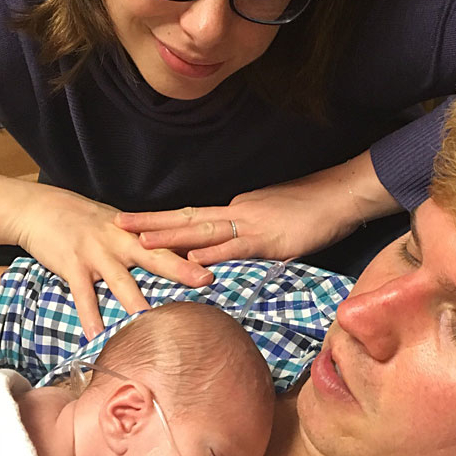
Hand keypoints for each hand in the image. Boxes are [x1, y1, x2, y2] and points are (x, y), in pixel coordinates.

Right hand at [0, 180, 212, 338]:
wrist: (41, 208)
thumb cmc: (86, 221)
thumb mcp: (121, 227)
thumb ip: (148, 243)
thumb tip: (183, 256)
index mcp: (137, 232)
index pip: (172, 240)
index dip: (197, 246)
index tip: (224, 254)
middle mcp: (121, 241)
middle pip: (156, 256)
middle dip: (182, 268)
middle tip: (206, 279)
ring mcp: (97, 253)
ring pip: (121, 281)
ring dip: (137, 302)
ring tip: (153, 322)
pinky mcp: (73, 266)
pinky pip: (83, 295)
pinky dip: (90, 316)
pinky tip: (96, 335)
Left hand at [115, 151, 402, 264]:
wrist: (340, 196)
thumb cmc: (313, 208)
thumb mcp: (275, 220)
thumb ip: (251, 233)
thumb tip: (232, 246)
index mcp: (237, 209)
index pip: (195, 216)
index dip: (163, 220)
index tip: (135, 224)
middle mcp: (237, 212)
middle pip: (186, 217)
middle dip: (150, 222)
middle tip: (115, 224)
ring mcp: (250, 224)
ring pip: (201, 231)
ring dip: (168, 236)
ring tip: (136, 239)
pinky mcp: (268, 239)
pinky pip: (234, 247)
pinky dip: (210, 253)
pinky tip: (190, 259)